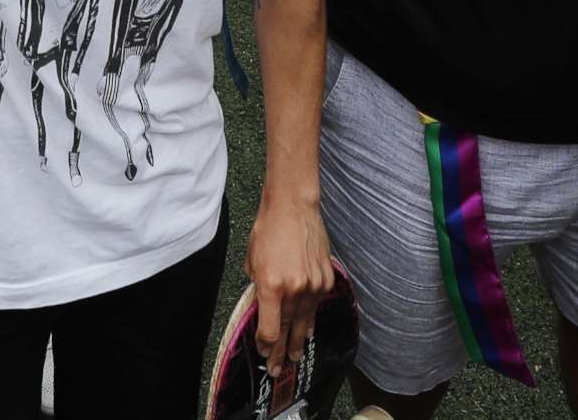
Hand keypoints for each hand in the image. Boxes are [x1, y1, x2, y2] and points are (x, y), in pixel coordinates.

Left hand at [246, 193, 334, 385]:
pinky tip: (308, 330)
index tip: (263, 352)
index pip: (269, 329)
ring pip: (304, 322)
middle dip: (280, 352)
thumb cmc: (268, 229)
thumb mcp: (252, 261)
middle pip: (286, 330)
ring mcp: (312, 285)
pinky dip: (311, 319)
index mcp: (271, 285)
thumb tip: (262, 305)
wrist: (293, 207)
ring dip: (298, 340)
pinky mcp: (325, 278)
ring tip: (294, 356)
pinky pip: (316, 306)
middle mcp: (294, 289)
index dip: (265, 345)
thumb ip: (258, 288)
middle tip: (278, 369)